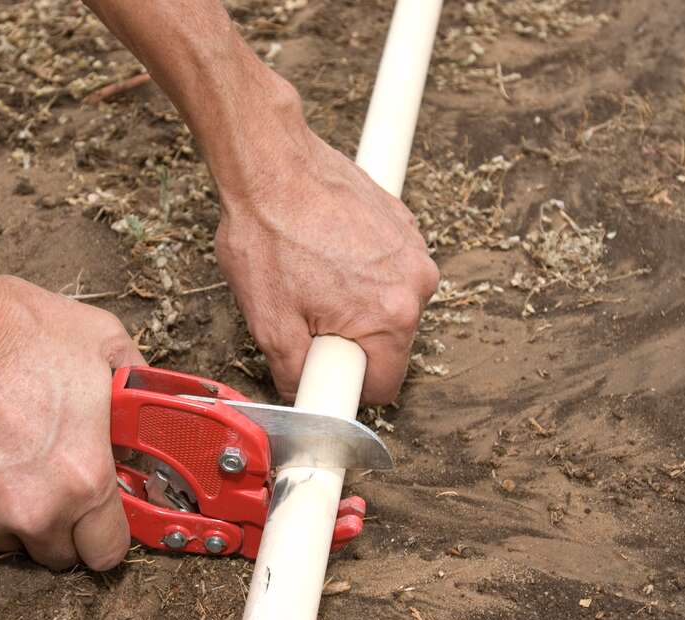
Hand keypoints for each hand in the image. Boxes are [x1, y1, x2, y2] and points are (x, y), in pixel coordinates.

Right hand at [0, 273, 144, 569]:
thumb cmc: (10, 331)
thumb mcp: (101, 342)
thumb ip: (135, 384)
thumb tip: (148, 403)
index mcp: (84, 480)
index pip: (109, 551)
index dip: (109, 531)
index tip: (103, 512)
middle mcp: (33, 512)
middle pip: (60, 555)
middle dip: (64, 524)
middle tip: (54, 477)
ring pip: (10, 542)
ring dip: (15, 515)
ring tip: (6, 458)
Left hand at [214, 132, 438, 403]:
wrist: (270, 163)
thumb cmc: (268, 234)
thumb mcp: (269, 323)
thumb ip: (294, 372)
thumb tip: (303, 392)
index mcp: (391, 315)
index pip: (386, 384)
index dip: (347, 384)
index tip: (323, 368)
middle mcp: (416, 281)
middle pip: (389, 342)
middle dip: (349, 338)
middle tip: (306, 312)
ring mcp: (413, 247)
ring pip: (388, 303)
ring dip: (355, 302)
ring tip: (312, 274)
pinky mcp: (402, 222)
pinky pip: (386, 267)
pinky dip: (360, 268)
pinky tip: (324, 249)